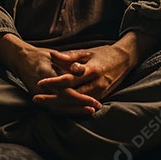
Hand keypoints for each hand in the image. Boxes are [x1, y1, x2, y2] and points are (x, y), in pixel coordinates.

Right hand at [0, 34, 101, 115]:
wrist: (20, 59)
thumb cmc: (39, 55)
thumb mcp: (54, 55)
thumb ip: (68, 62)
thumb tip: (81, 71)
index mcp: (47, 75)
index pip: (66, 92)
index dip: (81, 99)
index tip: (94, 101)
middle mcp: (42, 88)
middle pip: (64, 104)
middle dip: (81, 107)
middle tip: (96, 107)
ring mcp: (39, 95)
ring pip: (58, 109)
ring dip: (74, 111)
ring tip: (90, 111)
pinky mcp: (38, 98)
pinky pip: (53, 109)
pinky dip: (65, 112)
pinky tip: (76, 111)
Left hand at [35, 30, 156, 103]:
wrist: (125, 60)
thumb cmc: (103, 54)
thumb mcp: (86, 52)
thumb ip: (69, 56)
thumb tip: (52, 55)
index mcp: (92, 70)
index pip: (70, 80)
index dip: (54, 83)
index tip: (40, 83)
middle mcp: (96, 84)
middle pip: (71, 96)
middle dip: (52, 99)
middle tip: (35, 98)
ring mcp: (99, 93)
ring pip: (75, 104)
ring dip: (58, 105)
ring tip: (42, 103)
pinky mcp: (100, 98)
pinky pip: (82, 106)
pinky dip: (68, 107)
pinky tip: (55, 107)